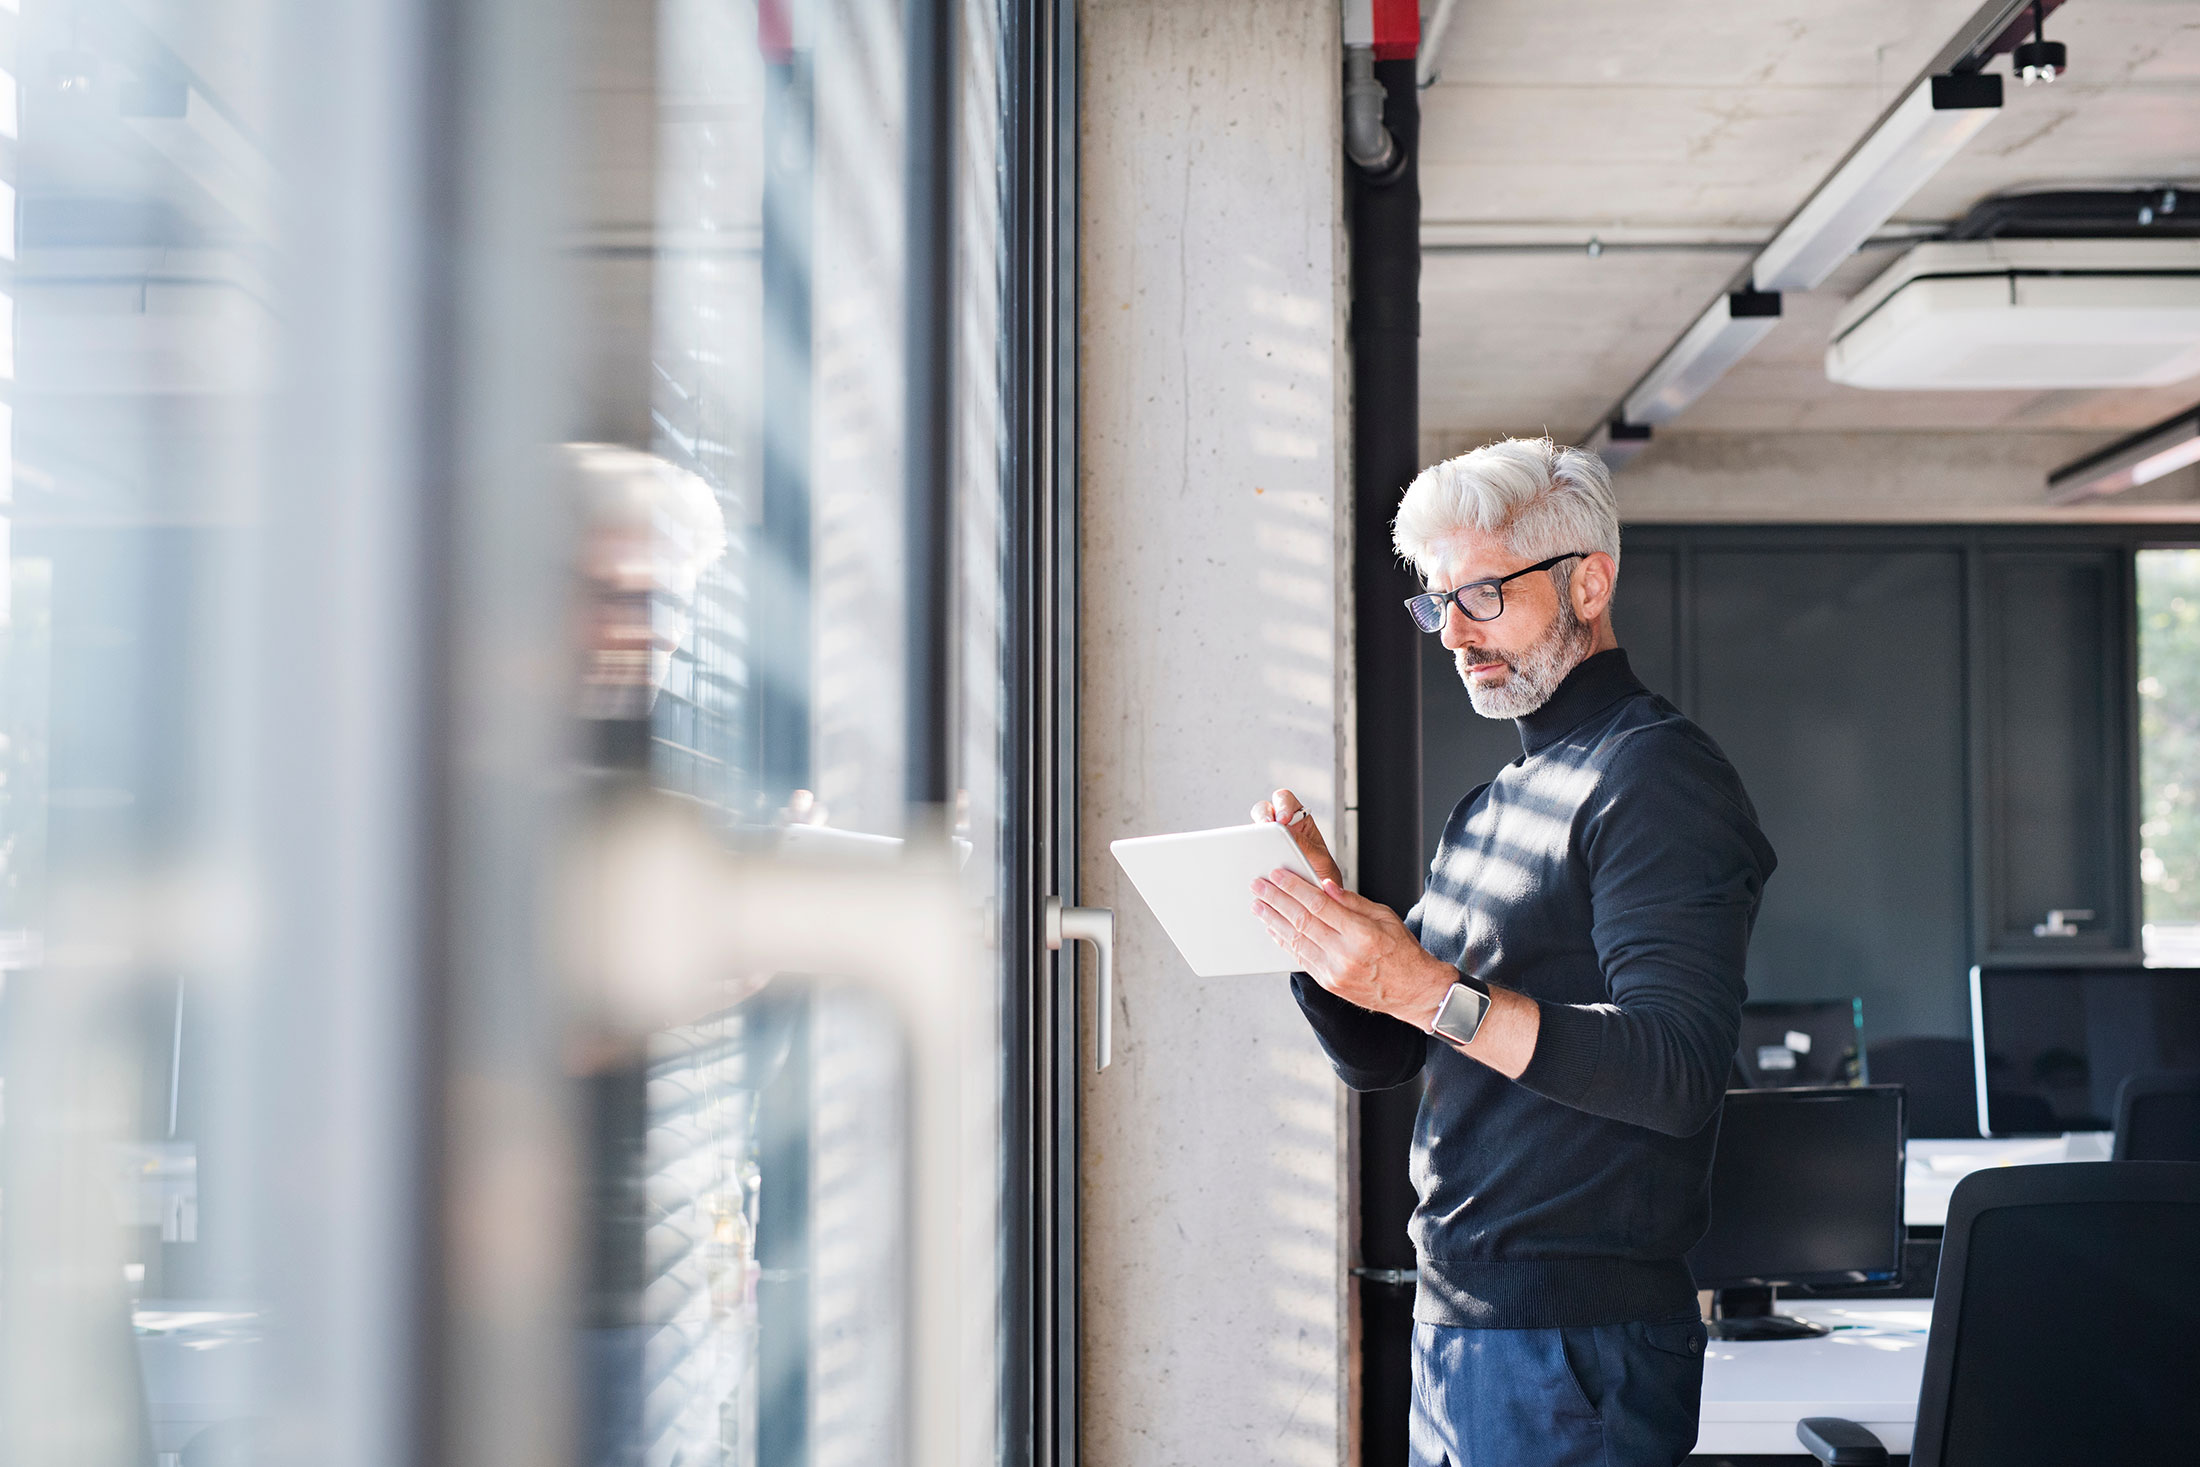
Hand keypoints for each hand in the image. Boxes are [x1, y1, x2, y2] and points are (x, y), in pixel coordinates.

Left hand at [1249, 866, 1453, 1029]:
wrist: (1414, 992)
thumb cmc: (1403, 951)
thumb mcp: (1385, 917)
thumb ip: (1352, 901)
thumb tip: (1324, 886)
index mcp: (1362, 933)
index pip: (1319, 905)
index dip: (1294, 888)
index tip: (1278, 874)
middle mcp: (1345, 954)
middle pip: (1301, 921)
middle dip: (1276, 900)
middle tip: (1258, 886)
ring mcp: (1335, 971)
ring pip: (1296, 940)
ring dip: (1273, 921)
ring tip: (1258, 906)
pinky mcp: (1329, 983)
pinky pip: (1300, 958)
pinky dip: (1285, 942)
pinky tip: (1274, 929)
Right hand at [1250, 787, 1342, 886]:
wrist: (1316, 895)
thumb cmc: (1321, 872)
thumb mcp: (1320, 858)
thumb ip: (1306, 845)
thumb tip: (1287, 832)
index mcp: (1298, 819)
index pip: (1286, 801)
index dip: (1282, 805)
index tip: (1283, 819)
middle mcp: (1280, 826)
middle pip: (1264, 809)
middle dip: (1263, 815)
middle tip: (1266, 827)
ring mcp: (1266, 840)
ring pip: (1252, 828)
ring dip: (1253, 834)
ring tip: (1255, 846)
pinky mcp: (1256, 855)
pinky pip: (1247, 850)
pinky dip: (1247, 853)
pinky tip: (1252, 863)